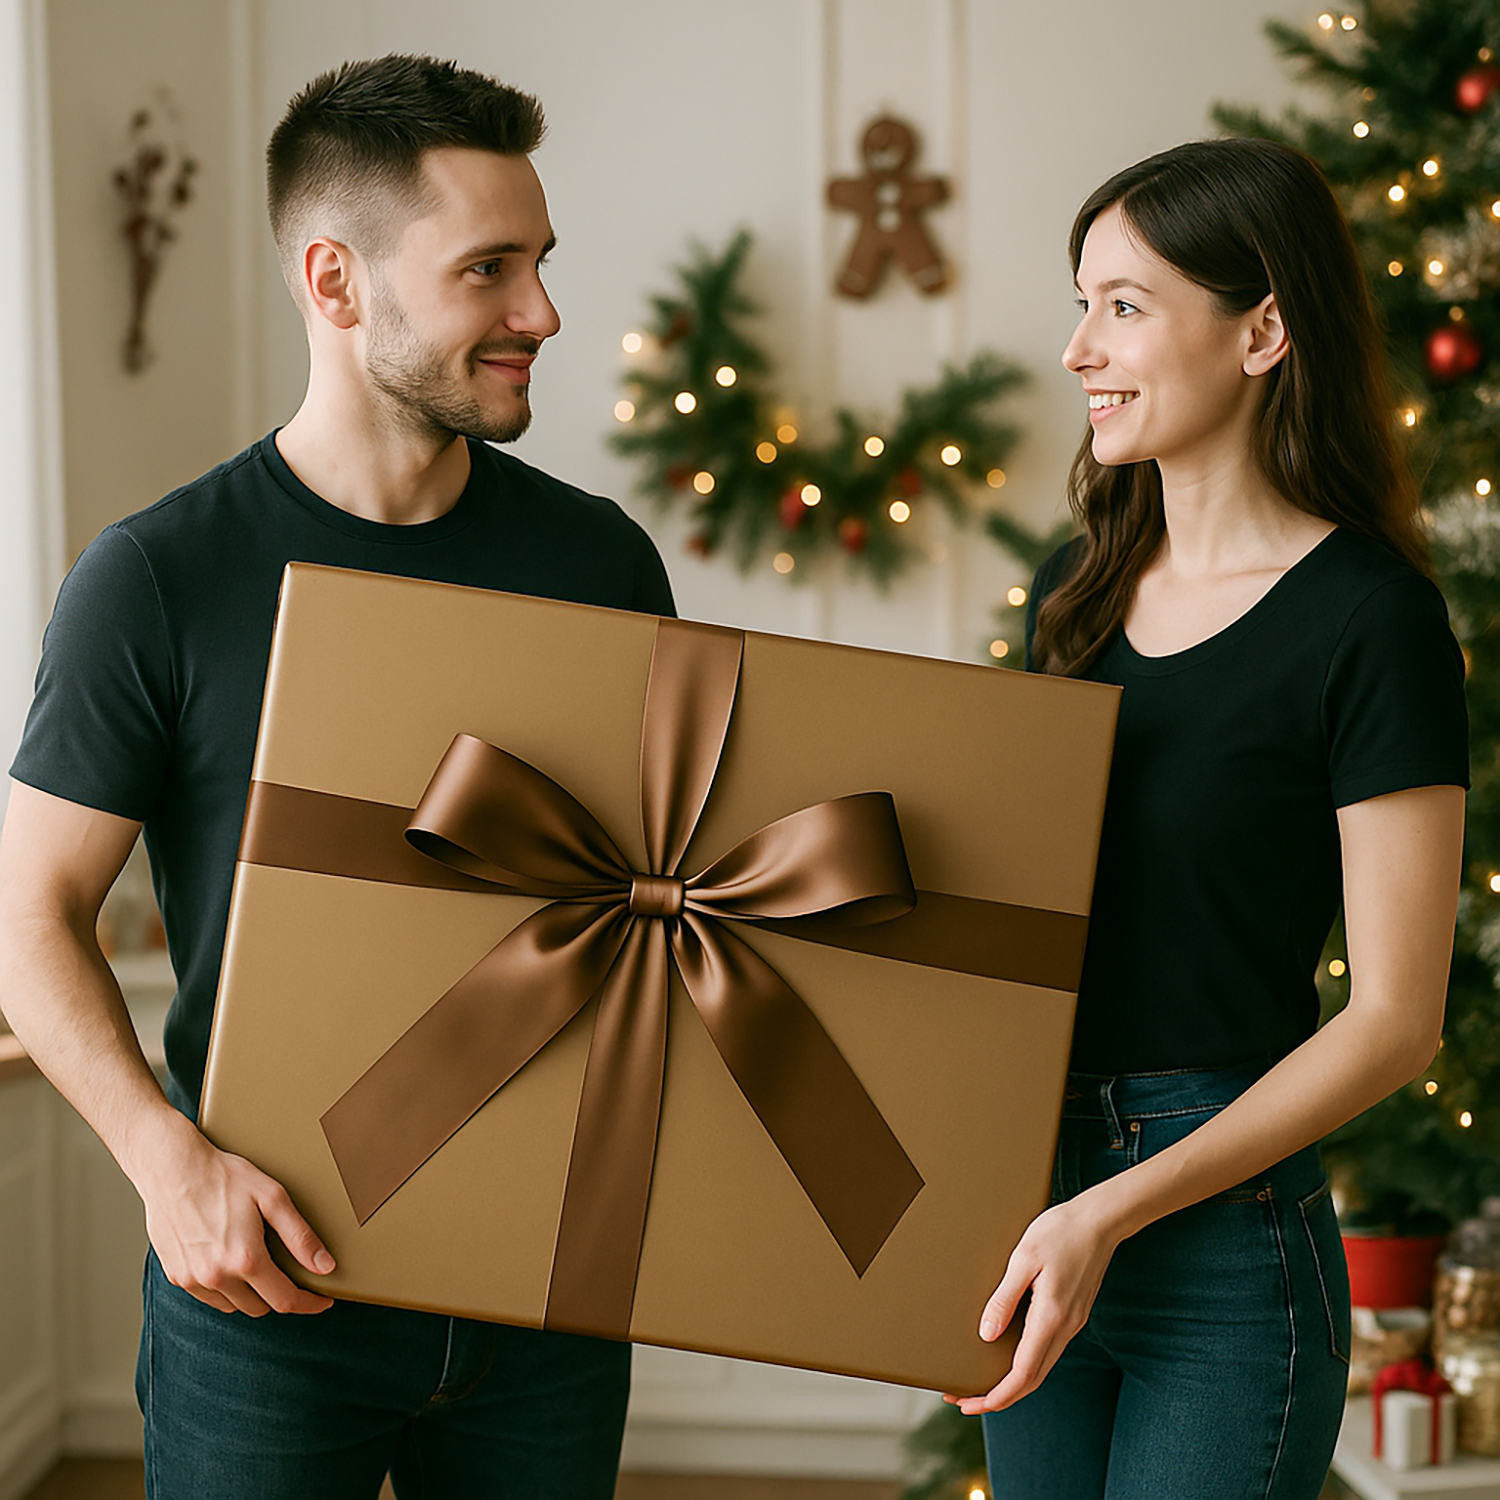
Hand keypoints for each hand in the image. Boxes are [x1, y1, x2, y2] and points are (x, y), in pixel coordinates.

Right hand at [137, 1114, 335, 1316]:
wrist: (172, 1168)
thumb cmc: (223, 1177)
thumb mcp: (272, 1197)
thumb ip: (300, 1236)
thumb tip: (325, 1267)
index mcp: (246, 1259)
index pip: (284, 1300)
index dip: (308, 1304)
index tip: (321, 1301)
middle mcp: (217, 1277)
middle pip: (260, 1307)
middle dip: (278, 1294)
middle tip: (287, 1272)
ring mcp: (193, 1280)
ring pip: (233, 1306)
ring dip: (250, 1294)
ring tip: (256, 1263)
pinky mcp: (176, 1276)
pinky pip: (208, 1297)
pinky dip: (224, 1289)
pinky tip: (229, 1262)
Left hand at [945, 1194, 1120, 1413]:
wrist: (1101, 1220)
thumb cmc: (1060, 1231)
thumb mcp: (1023, 1258)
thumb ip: (1004, 1298)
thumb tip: (987, 1335)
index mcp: (1051, 1317)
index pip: (1022, 1374)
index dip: (995, 1395)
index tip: (970, 1403)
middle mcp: (1065, 1327)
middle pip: (1032, 1380)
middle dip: (998, 1396)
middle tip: (965, 1399)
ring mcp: (1072, 1323)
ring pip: (1041, 1368)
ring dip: (1012, 1382)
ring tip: (981, 1380)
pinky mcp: (1073, 1314)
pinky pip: (1047, 1350)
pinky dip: (1026, 1364)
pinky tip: (1008, 1355)